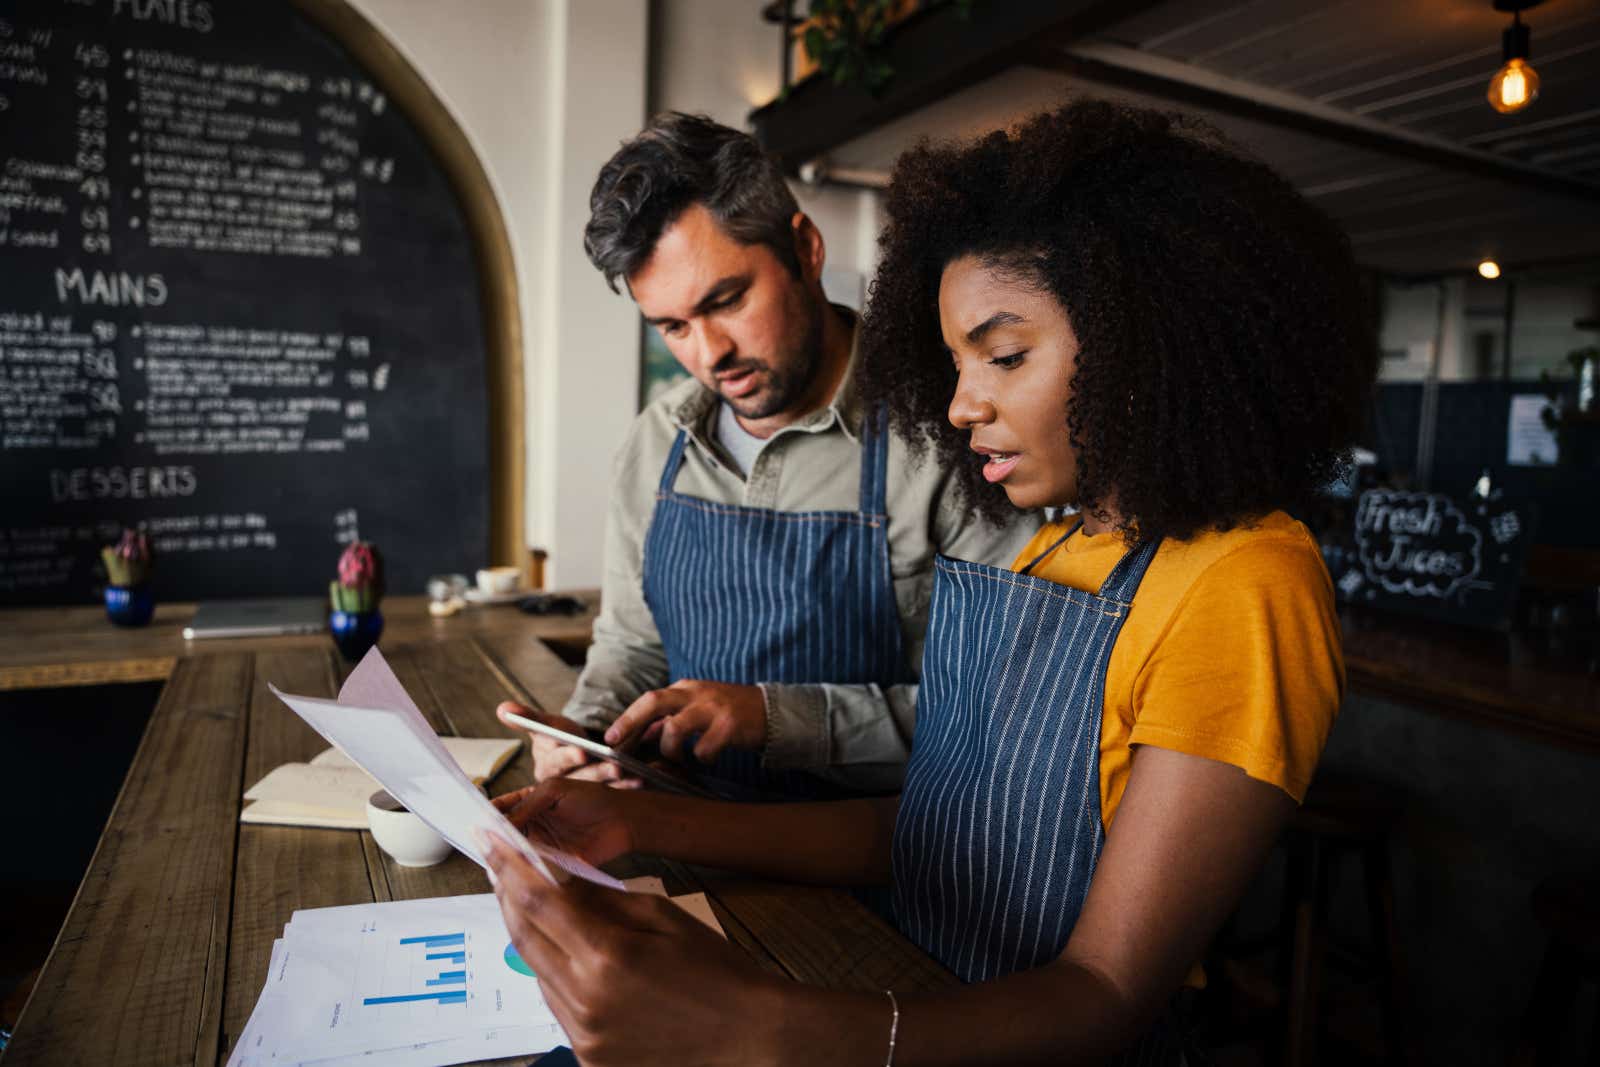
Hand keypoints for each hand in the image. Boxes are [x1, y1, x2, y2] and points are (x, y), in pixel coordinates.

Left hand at [480, 832, 782, 1066]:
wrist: (751, 1036)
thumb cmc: (717, 971)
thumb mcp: (663, 917)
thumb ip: (603, 900)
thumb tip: (558, 879)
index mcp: (607, 956)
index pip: (538, 902)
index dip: (508, 868)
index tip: (491, 843)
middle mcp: (585, 1000)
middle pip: (525, 938)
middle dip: (509, 899)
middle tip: (501, 870)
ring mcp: (584, 1036)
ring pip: (537, 975)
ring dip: (534, 939)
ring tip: (543, 912)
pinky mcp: (589, 1059)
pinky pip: (558, 1008)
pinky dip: (557, 978)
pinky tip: (573, 960)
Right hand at [492, 778, 635, 868]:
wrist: (623, 820)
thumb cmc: (593, 798)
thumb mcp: (555, 791)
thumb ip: (527, 805)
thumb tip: (501, 822)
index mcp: (531, 802)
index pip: (502, 809)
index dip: (487, 815)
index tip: (472, 822)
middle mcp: (534, 824)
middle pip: (505, 833)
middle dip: (493, 838)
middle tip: (479, 843)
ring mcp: (543, 844)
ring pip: (516, 851)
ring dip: (507, 855)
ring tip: (492, 857)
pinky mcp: (554, 863)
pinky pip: (533, 867)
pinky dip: (524, 869)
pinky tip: (515, 870)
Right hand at [496, 702, 639, 786]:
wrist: (576, 753)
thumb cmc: (559, 737)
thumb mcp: (546, 726)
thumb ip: (527, 718)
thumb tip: (502, 708)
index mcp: (545, 766)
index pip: (555, 761)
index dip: (567, 756)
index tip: (582, 751)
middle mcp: (559, 785)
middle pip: (578, 777)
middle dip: (596, 771)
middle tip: (615, 766)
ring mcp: (579, 793)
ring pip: (596, 787)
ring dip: (614, 781)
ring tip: (630, 773)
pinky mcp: (598, 798)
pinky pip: (613, 793)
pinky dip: (627, 786)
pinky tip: (640, 780)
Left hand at [603, 680, 765, 763]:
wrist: (771, 711)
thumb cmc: (728, 712)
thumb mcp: (697, 709)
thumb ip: (672, 718)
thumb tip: (644, 732)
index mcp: (685, 688)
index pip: (649, 700)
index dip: (628, 718)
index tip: (610, 737)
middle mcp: (696, 693)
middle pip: (654, 702)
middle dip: (630, 723)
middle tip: (617, 745)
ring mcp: (713, 708)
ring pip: (674, 728)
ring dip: (670, 750)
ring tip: (679, 760)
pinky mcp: (729, 725)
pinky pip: (703, 748)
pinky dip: (701, 758)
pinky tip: (710, 758)